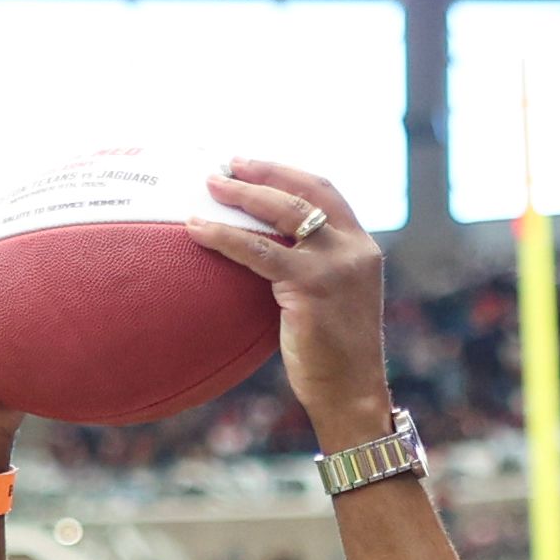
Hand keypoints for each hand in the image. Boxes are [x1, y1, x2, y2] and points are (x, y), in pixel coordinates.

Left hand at [187, 159, 392, 436]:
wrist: (351, 394)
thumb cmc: (334, 356)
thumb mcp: (332, 299)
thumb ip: (312, 269)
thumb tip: (264, 252)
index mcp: (362, 247)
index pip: (326, 192)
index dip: (288, 173)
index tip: (254, 165)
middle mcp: (354, 249)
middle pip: (304, 192)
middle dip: (263, 173)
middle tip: (226, 166)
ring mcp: (335, 266)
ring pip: (282, 213)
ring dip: (243, 194)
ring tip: (210, 185)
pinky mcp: (311, 286)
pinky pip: (258, 251)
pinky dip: (224, 236)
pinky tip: (197, 229)